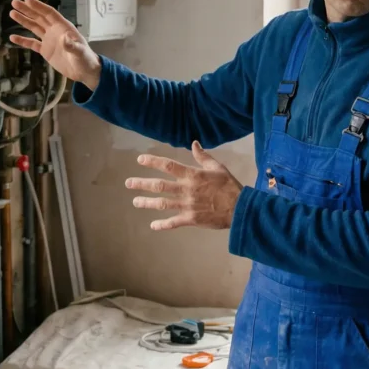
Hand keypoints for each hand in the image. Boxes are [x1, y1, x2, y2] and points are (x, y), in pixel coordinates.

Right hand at [7, 0, 102, 89]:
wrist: (84, 72)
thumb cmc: (85, 59)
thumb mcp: (80, 52)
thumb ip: (72, 46)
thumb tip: (65, 39)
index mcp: (63, 27)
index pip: (49, 13)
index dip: (38, 7)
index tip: (27, 0)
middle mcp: (55, 31)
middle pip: (39, 17)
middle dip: (27, 10)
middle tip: (14, 2)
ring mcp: (49, 40)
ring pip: (34, 27)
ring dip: (23, 20)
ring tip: (12, 13)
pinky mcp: (46, 51)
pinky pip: (32, 44)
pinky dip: (22, 40)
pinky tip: (12, 37)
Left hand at [126, 142, 243, 230]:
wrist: (239, 208)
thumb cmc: (228, 185)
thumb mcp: (217, 167)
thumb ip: (203, 156)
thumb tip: (194, 143)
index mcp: (192, 175)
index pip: (168, 166)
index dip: (153, 161)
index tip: (140, 160)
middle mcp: (186, 190)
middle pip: (159, 185)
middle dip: (141, 184)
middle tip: (128, 183)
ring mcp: (186, 205)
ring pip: (161, 204)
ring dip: (146, 203)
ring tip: (135, 202)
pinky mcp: (190, 219)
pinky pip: (173, 222)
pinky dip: (162, 225)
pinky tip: (152, 225)